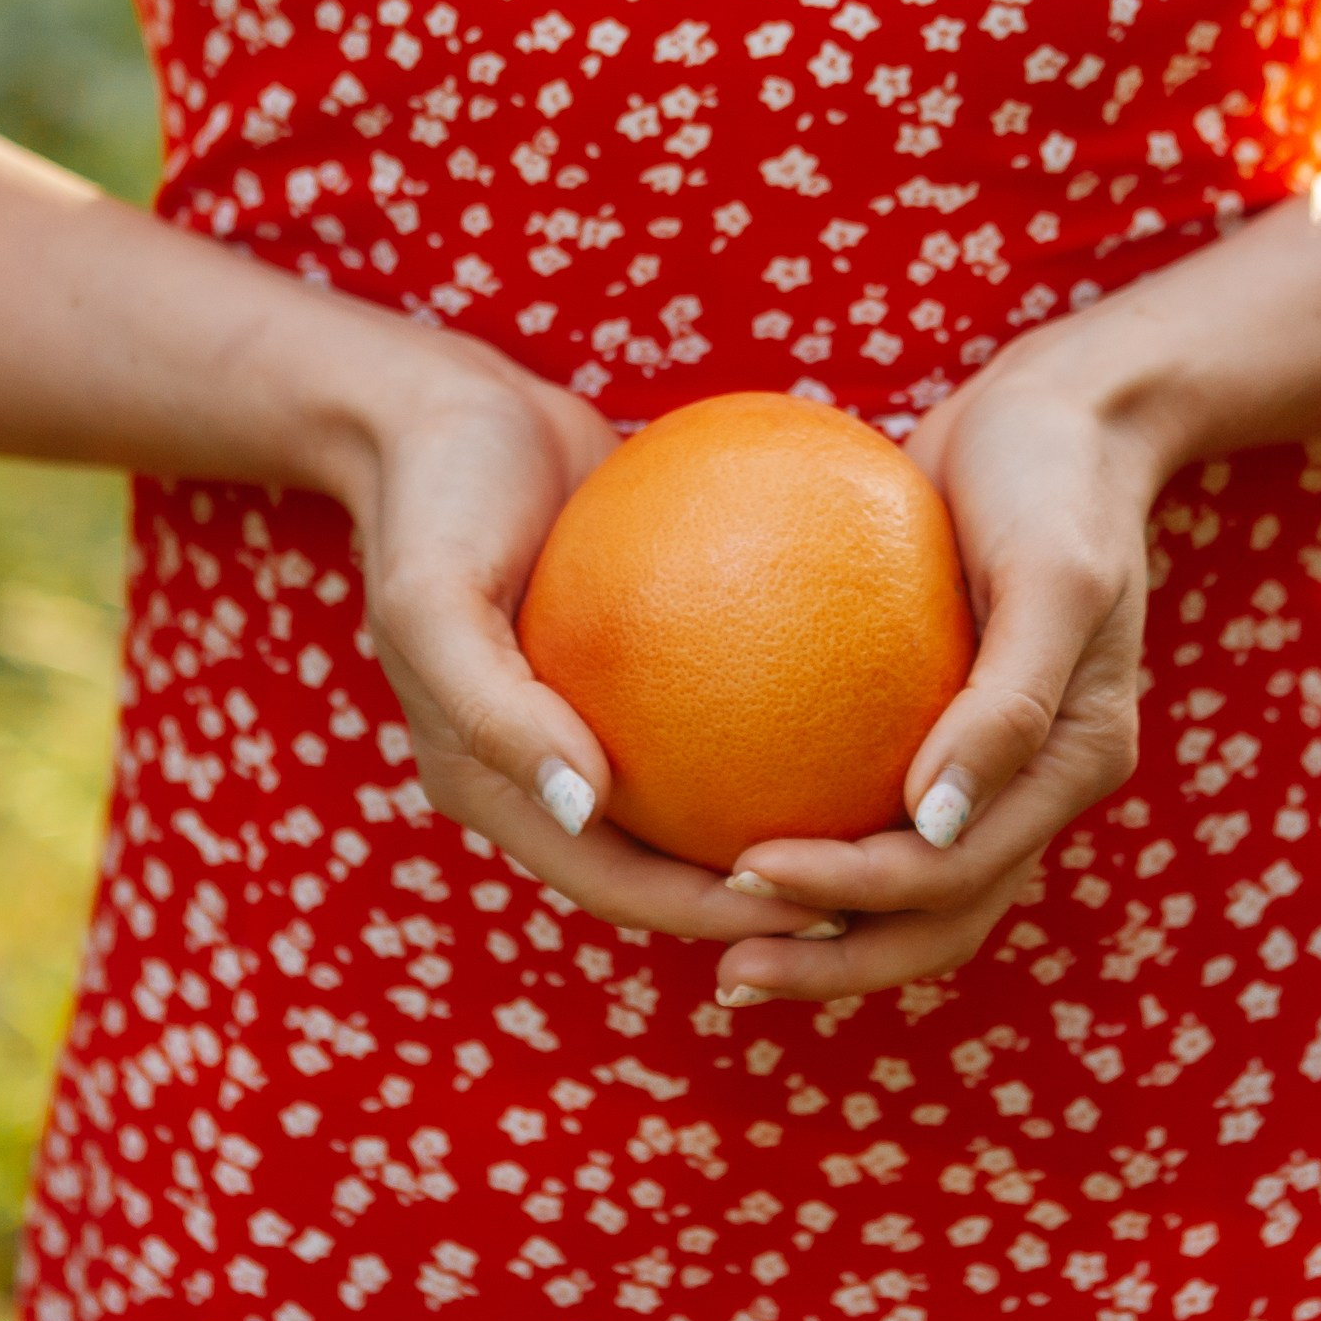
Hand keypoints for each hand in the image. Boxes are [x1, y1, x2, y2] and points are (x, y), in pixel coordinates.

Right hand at [329, 329, 832, 948]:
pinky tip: (870, 686)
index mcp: (491, 785)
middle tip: (877, 885)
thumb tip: (585, 809)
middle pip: (667, 866)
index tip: (814, 910)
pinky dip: (786, 706)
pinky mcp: (631, 658)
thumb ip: (495, 710)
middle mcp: (543, 768)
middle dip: (765, 896)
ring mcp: (588, 716)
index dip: (708, 915)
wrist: (438, 405)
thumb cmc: (434, 495)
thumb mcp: (433, 597)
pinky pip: (718, 697)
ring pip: (698, 796)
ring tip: (888, 814)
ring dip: (781, 823)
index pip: (614, 884)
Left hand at [711, 316, 1169, 1002]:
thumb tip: (933, 823)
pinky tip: (712, 821)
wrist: (1069, 411)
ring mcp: (991, 766)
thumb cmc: (1055, 475)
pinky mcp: (942, 727)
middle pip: (932, 919)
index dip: (854, 900)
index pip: (953, 877)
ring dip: (822, 931)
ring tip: (714, 934)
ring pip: (907, 889)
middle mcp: (1034, 788)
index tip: (744, 871)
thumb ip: (1009, 703)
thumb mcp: (1053, 572)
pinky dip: (814, 834)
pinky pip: (872, 805)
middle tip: (722, 968)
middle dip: (831, 960)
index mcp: (1070, 767)